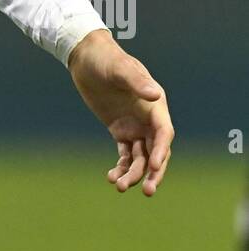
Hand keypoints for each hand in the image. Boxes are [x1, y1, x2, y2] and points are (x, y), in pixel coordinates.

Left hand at [67, 29, 172, 195]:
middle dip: (153, 172)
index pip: (164, 133)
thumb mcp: (120, 69)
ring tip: (119, 186)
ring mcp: (135, 127)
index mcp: (155, 106)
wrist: (87, 58)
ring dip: (134, 174)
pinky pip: (125, 155)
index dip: (161, 151)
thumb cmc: (107, 59)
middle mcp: (149, 119)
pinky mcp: (120, 131)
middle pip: (156, 152)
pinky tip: (111, 177)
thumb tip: (155, 95)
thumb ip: (137, 82)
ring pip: (140, 158)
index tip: (153, 167)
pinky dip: (121, 168)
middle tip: (146, 191)